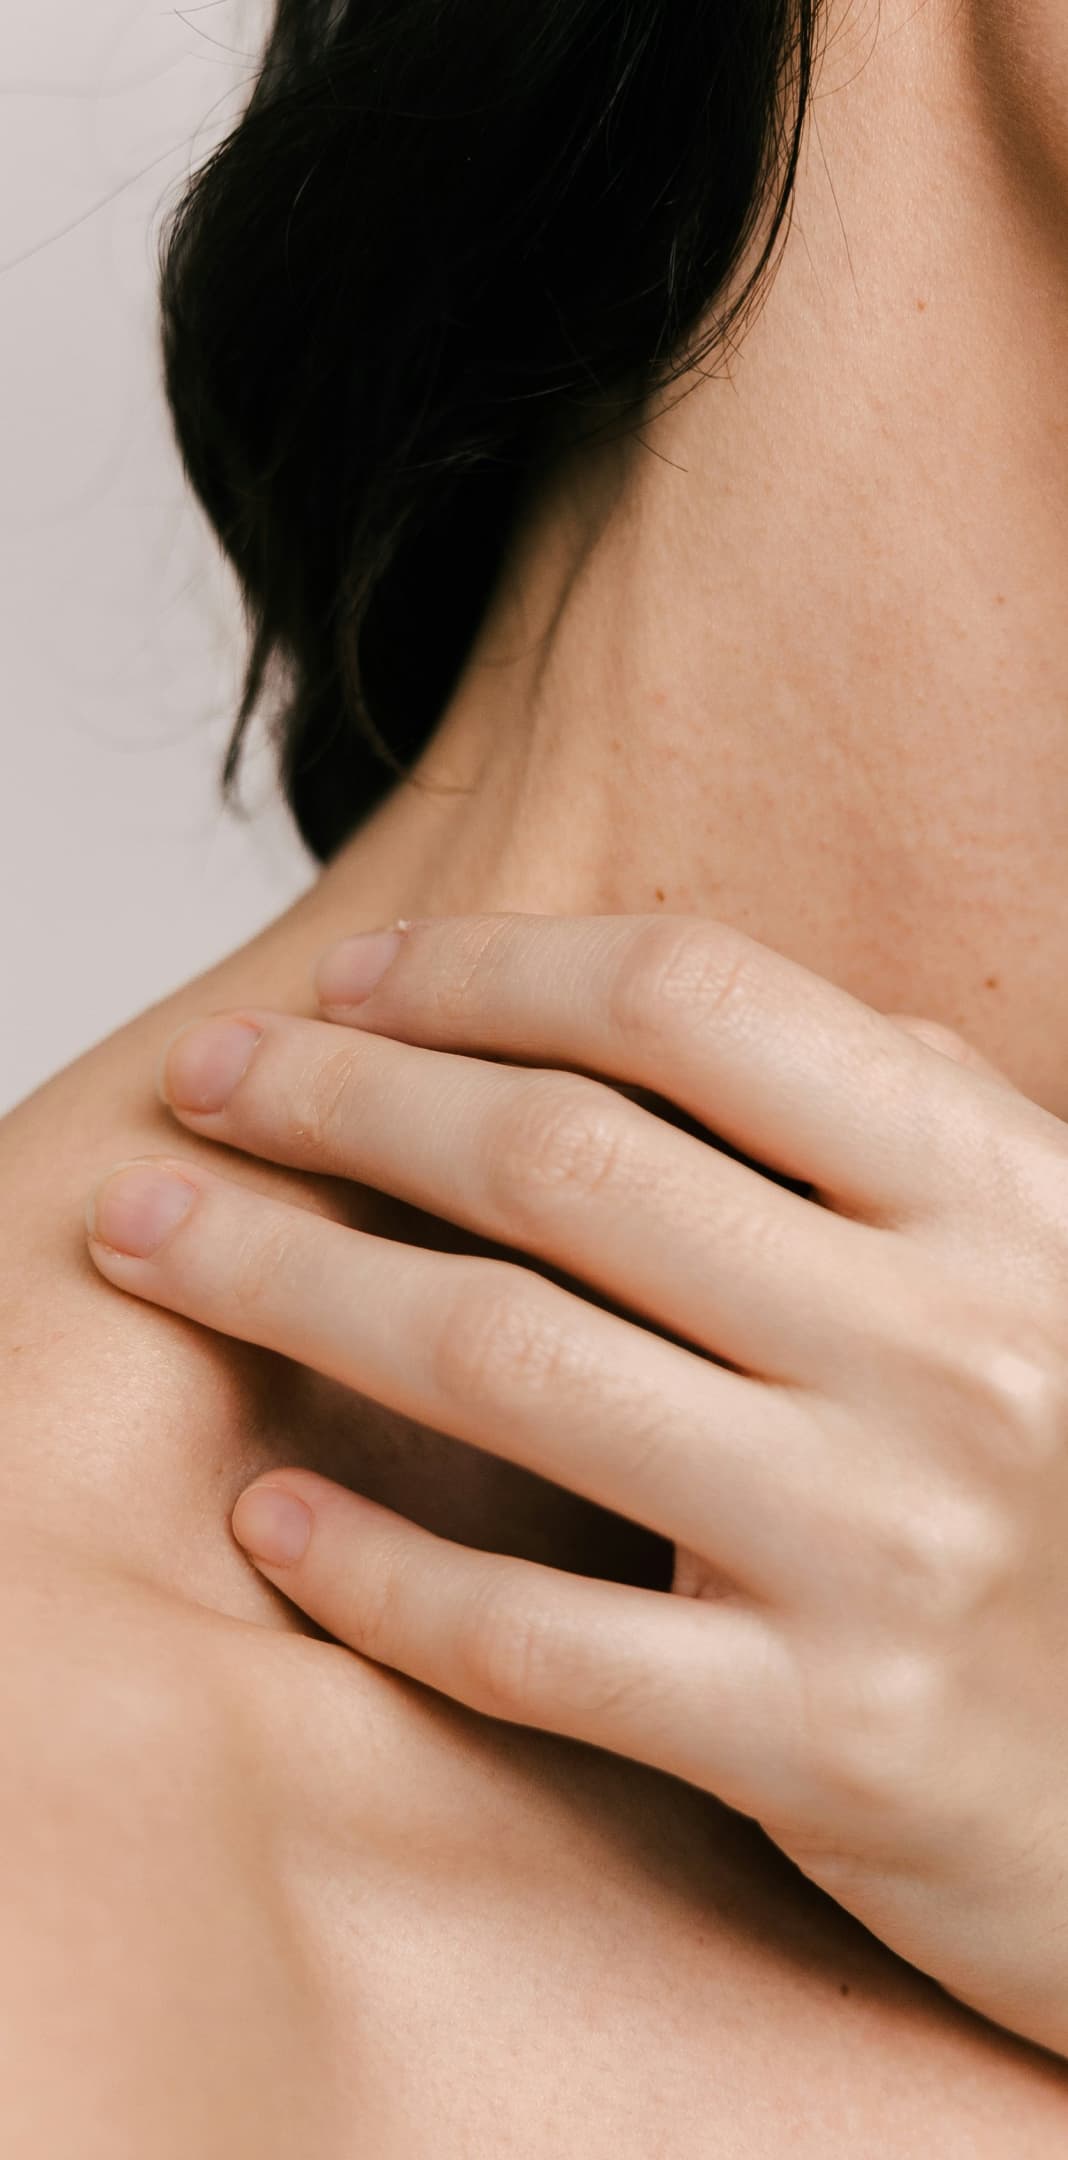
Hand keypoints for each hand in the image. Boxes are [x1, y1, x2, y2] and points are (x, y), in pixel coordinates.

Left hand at [86, 913, 1067, 2050]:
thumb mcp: (1058, 1261)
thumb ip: (903, 1115)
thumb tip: (671, 1000)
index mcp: (1005, 1193)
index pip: (695, 1001)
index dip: (487, 969)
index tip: (349, 980)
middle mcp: (951, 1348)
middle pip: (560, 1163)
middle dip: (335, 1099)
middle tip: (205, 1085)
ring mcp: (884, 1548)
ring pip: (505, 1365)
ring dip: (282, 1282)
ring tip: (151, 1242)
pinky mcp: (824, 1742)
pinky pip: (531, 1636)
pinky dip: (370, 1563)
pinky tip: (267, 1509)